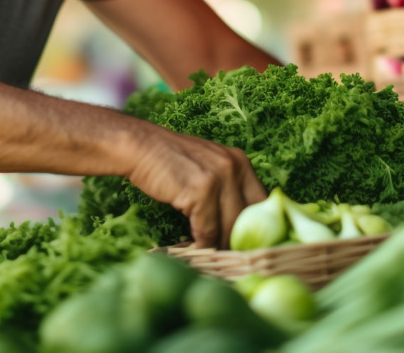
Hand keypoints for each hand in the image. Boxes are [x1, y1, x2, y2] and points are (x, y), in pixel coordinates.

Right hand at [125, 127, 266, 247]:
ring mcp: (219, 178)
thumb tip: (239, 224)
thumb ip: (227, 187)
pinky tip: (196, 246)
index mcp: (241, 162)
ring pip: (229, 228)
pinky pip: (208, 230)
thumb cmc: (170, 161)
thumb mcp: (209, 166)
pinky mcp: (201, 191)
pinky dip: (203, 243)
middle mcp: (235, 167)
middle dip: (238, 241)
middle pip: (248, 218)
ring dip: (220, 246)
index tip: (248, 244)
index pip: (262, 203)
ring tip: (212, 255)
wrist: (140, 146)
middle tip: (230, 257)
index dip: (257, 226)